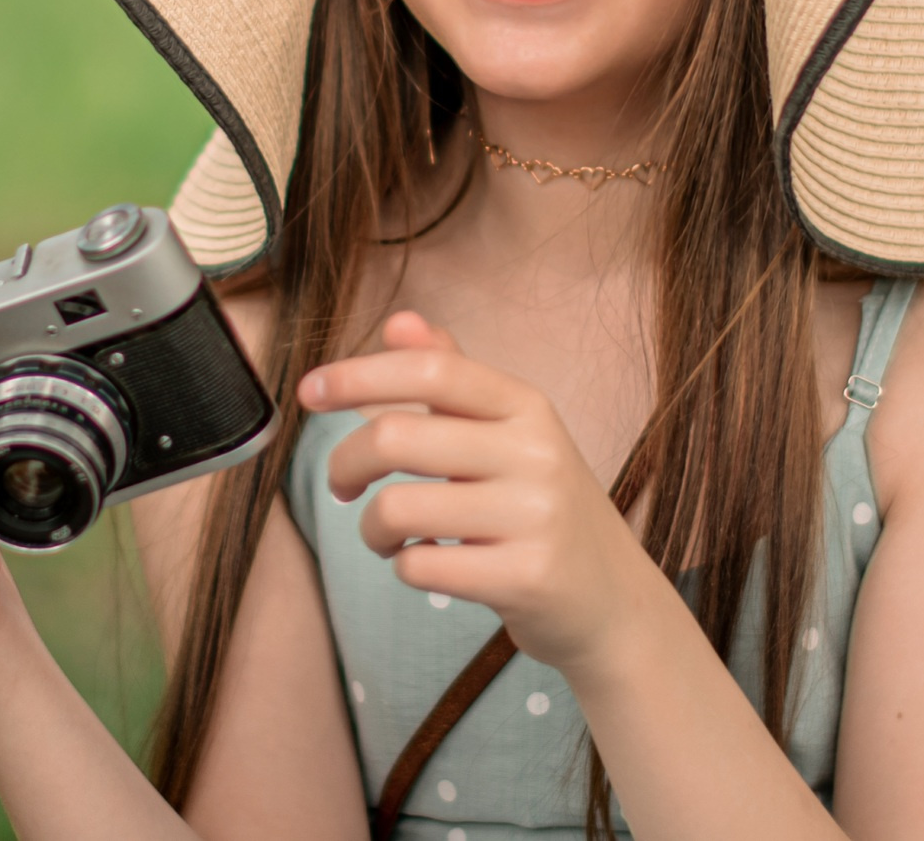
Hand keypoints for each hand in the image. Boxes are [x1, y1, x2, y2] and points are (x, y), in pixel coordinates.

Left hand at [298, 312, 673, 674]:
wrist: (614, 602)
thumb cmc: (543, 510)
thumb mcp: (511, 434)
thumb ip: (453, 378)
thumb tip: (398, 322)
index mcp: (526, 406)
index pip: (430, 371)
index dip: (360, 374)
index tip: (309, 391)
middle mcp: (535, 452)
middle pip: (396, 438)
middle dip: (344, 464)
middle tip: (342, 486)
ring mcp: (534, 516)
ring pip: (397, 509)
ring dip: (372, 529)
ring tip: (387, 538)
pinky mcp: (526, 578)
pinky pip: (421, 567)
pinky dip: (405, 568)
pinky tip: (428, 565)